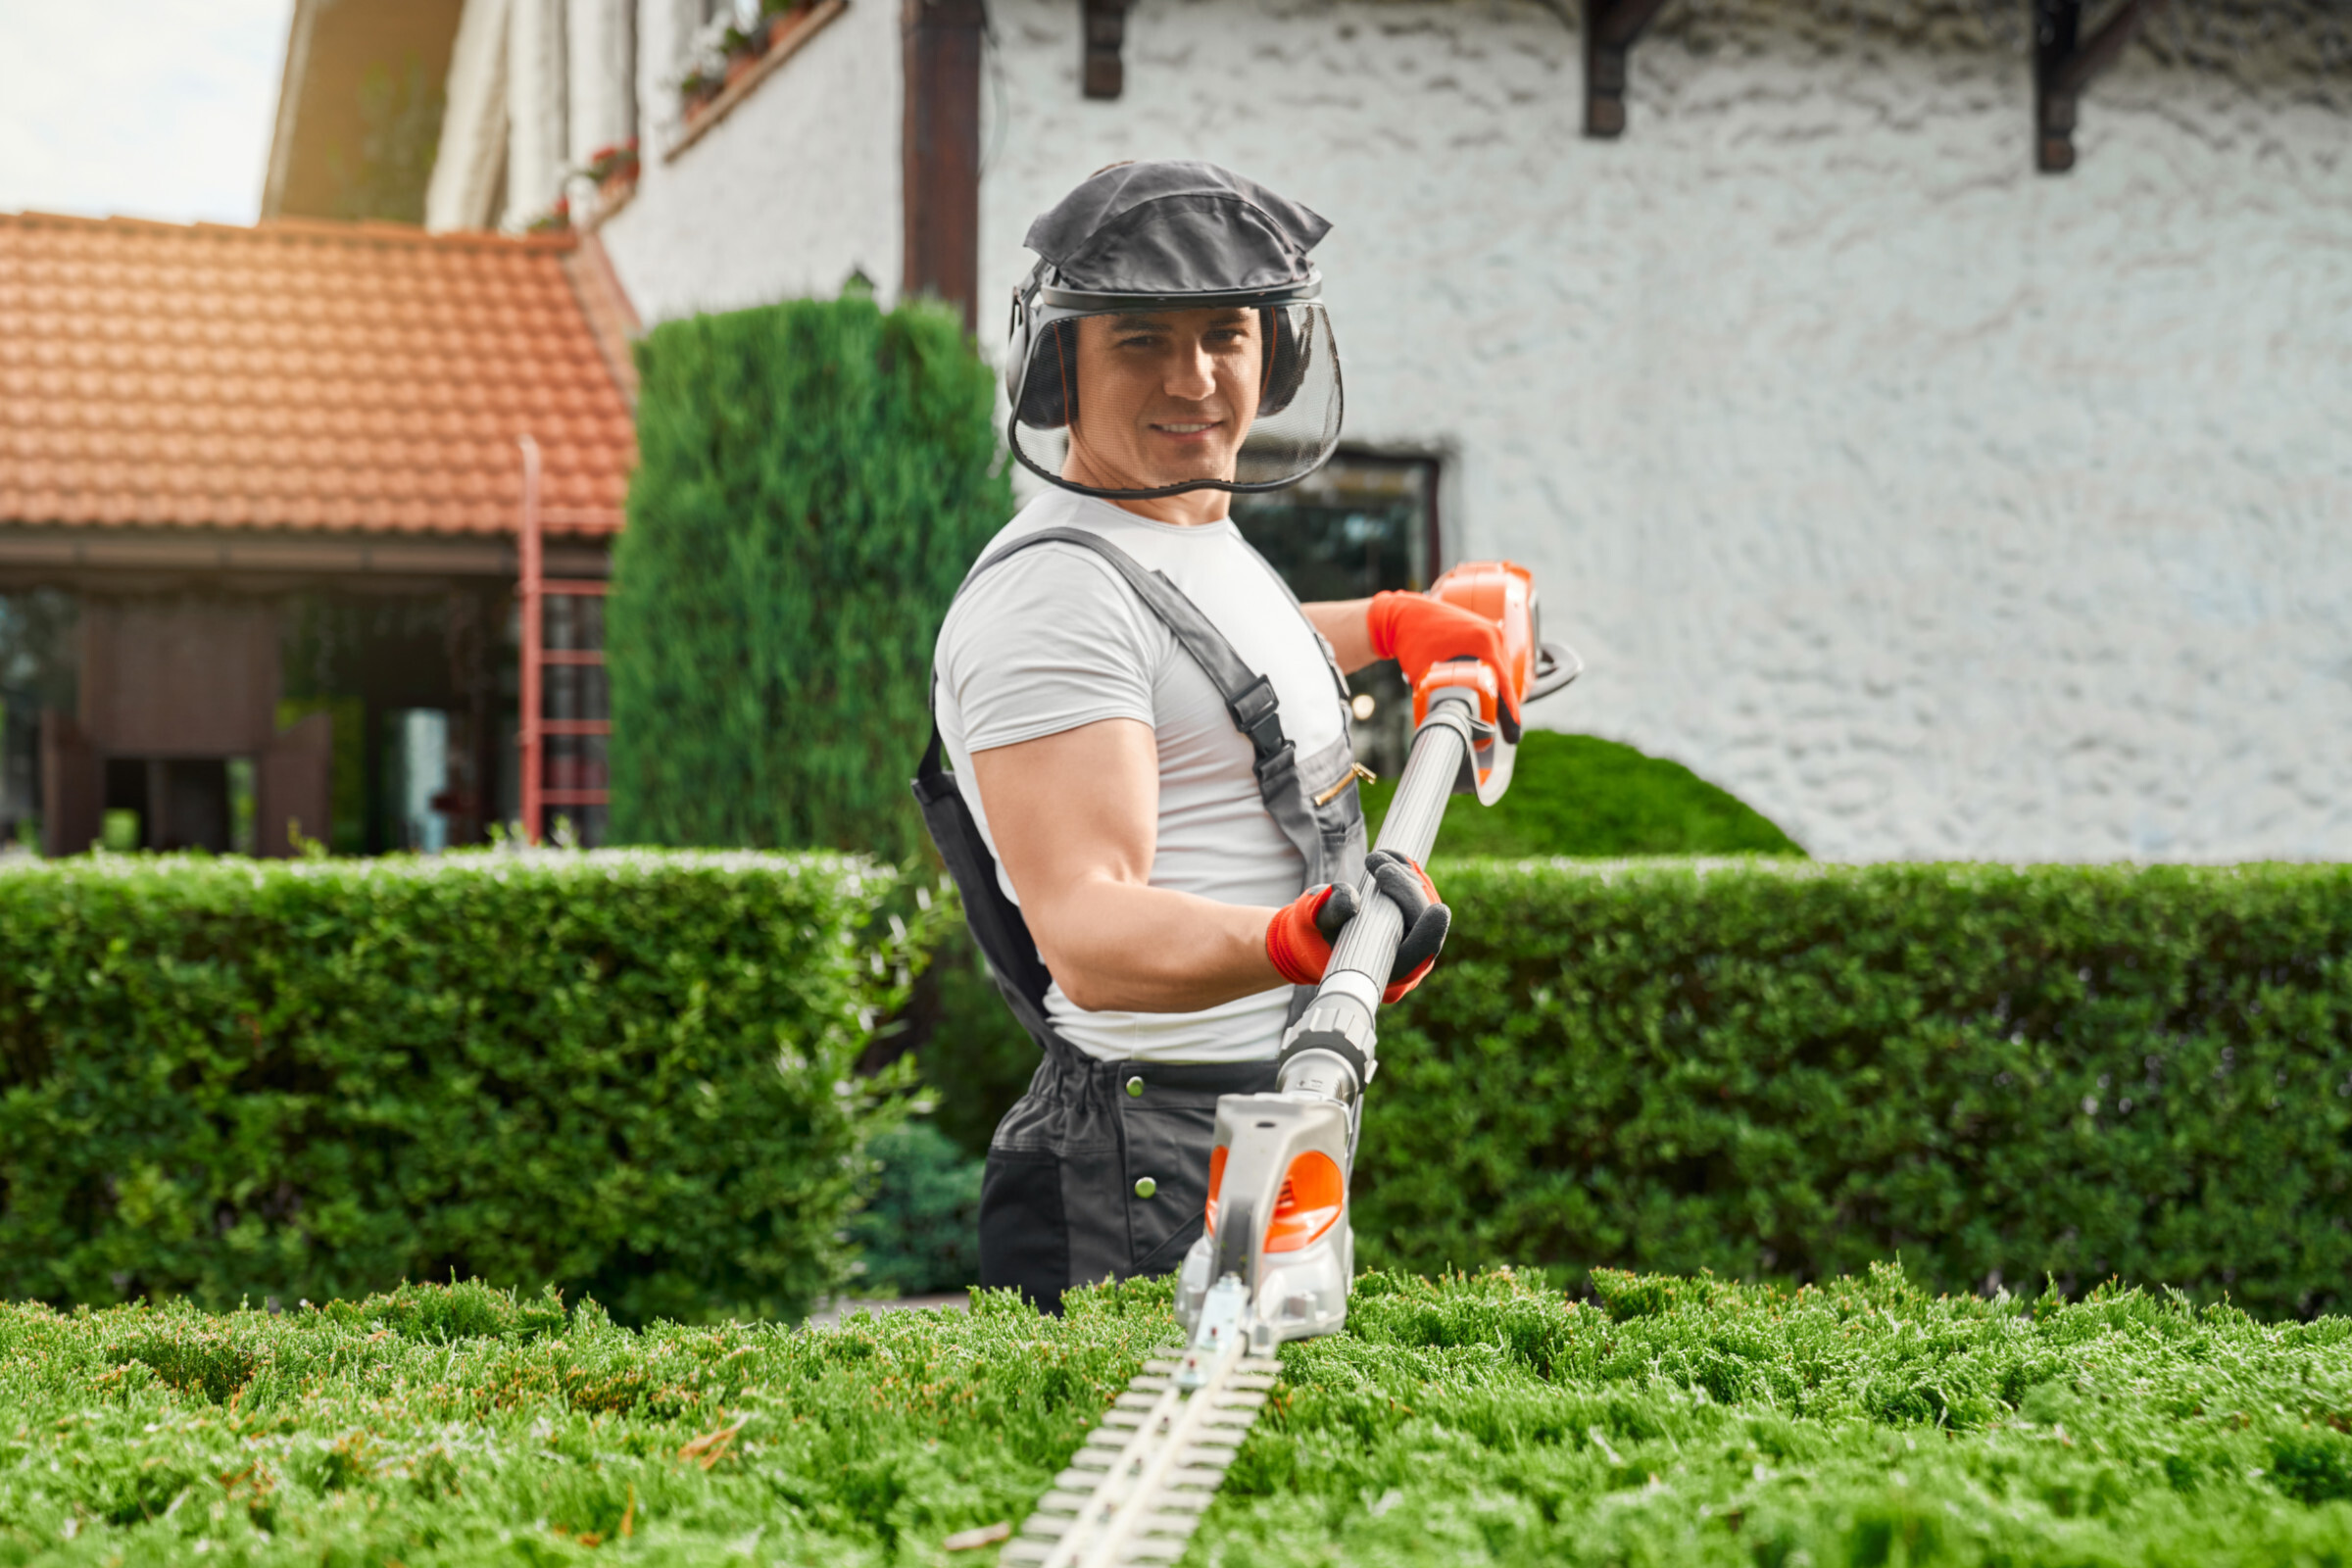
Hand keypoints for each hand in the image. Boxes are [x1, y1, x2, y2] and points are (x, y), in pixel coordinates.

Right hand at [1262, 850, 1451, 1003]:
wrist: (1315, 931)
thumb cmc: (1314, 932)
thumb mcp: (1313, 921)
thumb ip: (1327, 911)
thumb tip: (1350, 898)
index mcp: (1386, 967)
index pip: (1419, 953)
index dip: (1430, 933)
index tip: (1438, 911)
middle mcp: (1405, 954)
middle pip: (1422, 919)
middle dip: (1406, 888)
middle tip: (1378, 866)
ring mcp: (1411, 932)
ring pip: (1424, 899)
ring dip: (1405, 873)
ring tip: (1376, 860)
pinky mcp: (1411, 912)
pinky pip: (1419, 887)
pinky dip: (1406, 868)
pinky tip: (1389, 856)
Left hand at [1366, 591, 1521, 741]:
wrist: (1403, 613)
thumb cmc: (1412, 638)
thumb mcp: (1424, 674)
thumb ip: (1434, 700)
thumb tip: (1441, 726)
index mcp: (1484, 642)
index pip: (1505, 684)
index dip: (1510, 712)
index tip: (1513, 732)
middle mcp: (1493, 634)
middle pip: (1506, 678)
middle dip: (1504, 704)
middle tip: (1500, 728)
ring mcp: (1490, 629)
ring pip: (1502, 668)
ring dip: (1499, 688)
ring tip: (1493, 713)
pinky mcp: (1484, 629)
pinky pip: (1496, 658)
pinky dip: (1493, 674)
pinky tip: (1487, 689)